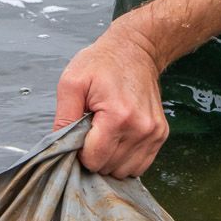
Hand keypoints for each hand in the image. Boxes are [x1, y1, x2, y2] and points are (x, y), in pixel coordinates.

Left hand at [52, 25, 168, 178]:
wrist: (136, 50)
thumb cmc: (101, 63)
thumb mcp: (71, 82)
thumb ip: (63, 117)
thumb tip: (59, 146)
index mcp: (118, 117)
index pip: (93, 160)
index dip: (79, 153)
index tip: (78, 135)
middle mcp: (141, 129)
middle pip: (108, 168)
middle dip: (93, 156)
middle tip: (90, 132)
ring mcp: (154, 133)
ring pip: (124, 171)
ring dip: (109, 160)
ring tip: (104, 135)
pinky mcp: (161, 135)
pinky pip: (139, 165)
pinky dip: (125, 159)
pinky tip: (116, 140)